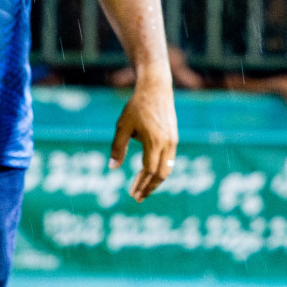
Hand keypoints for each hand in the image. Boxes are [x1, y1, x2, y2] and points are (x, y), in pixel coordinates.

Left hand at [110, 74, 178, 201]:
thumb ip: (118, 147)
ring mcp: (173, 141)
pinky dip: (161, 169)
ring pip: (168, 168)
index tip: (133, 194)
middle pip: (161, 174)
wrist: (155, 89)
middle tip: (138, 197)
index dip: (141, 184)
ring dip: (156, 180)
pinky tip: (151, 173)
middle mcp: (167, 144)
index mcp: (154, 142)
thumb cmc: (135, 107)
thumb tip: (112, 167)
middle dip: (150, 187)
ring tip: (144, 188)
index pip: (149, 171)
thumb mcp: (122, 126)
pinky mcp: (174, 138)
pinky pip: (169, 159)